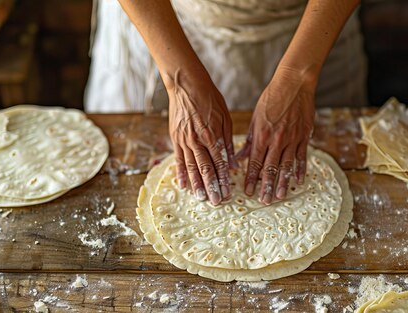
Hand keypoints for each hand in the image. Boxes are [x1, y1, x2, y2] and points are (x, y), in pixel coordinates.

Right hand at [168, 69, 234, 204]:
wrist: (186, 85)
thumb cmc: (209, 98)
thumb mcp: (225, 118)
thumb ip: (228, 142)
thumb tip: (232, 163)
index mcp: (212, 135)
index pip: (219, 162)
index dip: (223, 179)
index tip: (227, 192)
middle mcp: (197, 140)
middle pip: (205, 169)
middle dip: (211, 187)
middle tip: (215, 201)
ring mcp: (184, 140)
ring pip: (191, 167)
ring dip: (196, 184)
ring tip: (201, 198)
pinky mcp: (175, 138)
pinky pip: (178, 159)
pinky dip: (181, 173)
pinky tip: (184, 184)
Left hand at [237, 66, 315, 203]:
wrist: (294, 84)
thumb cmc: (272, 98)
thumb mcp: (256, 117)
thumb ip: (250, 139)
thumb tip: (241, 157)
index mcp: (262, 135)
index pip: (255, 162)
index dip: (251, 178)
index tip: (248, 191)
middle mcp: (277, 140)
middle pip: (270, 168)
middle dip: (265, 186)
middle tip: (263, 201)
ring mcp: (292, 139)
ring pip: (286, 166)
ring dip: (282, 183)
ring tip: (279, 196)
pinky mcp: (304, 136)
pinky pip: (302, 157)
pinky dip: (300, 170)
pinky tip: (298, 181)